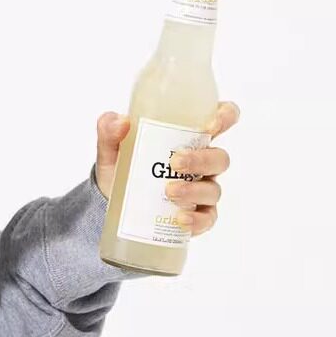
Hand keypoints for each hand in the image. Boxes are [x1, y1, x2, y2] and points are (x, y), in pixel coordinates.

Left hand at [94, 101, 239, 235]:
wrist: (110, 205)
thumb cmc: (121, 167)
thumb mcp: (111, 147)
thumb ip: (110, 130)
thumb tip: (120, 122)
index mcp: (189, 137)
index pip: (220, 120)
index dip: (225, 116)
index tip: (212, 122)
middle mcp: (201, 163)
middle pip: (219, 158)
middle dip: (201, 159)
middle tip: (175, 162)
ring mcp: (202, 190)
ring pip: (214, 189)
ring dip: (195, 190)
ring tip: (169, 191)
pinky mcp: (197, 216)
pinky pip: (207, 219)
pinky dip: (196, 220)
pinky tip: (180, 218)